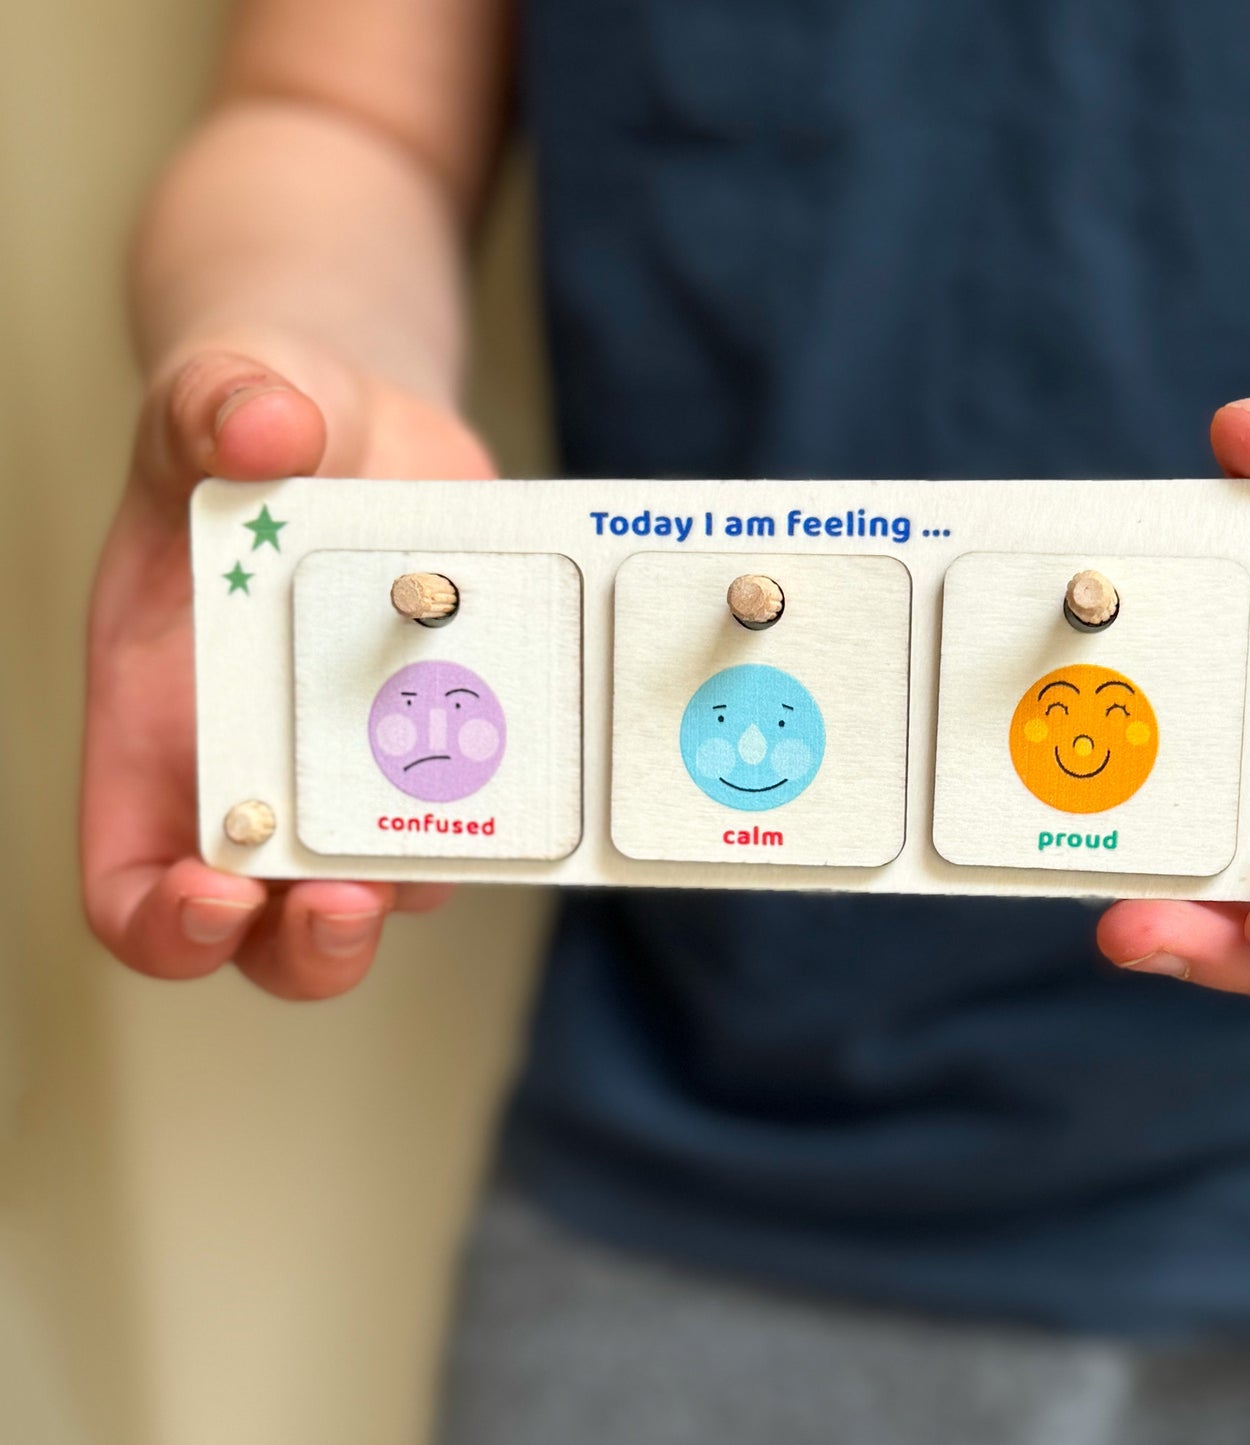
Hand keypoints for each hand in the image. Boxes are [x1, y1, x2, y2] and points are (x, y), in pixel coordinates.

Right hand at [83, 340, 493, 999]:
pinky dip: (512, 788)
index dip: (166, 923)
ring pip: (398, 879)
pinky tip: (539, 730)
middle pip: (276, 930)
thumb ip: (218, 408)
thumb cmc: (256, 432)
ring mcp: (364, 767)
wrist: (356, 421)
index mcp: (161, 733)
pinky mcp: (451, 738)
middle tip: (356, 898)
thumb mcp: (220, 402)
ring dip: (431, 868)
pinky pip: (485, 799)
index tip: (218, 893)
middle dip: (315, 942)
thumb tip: (264, 426)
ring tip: (467, 788)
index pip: (134, 884)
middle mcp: (265, 772)